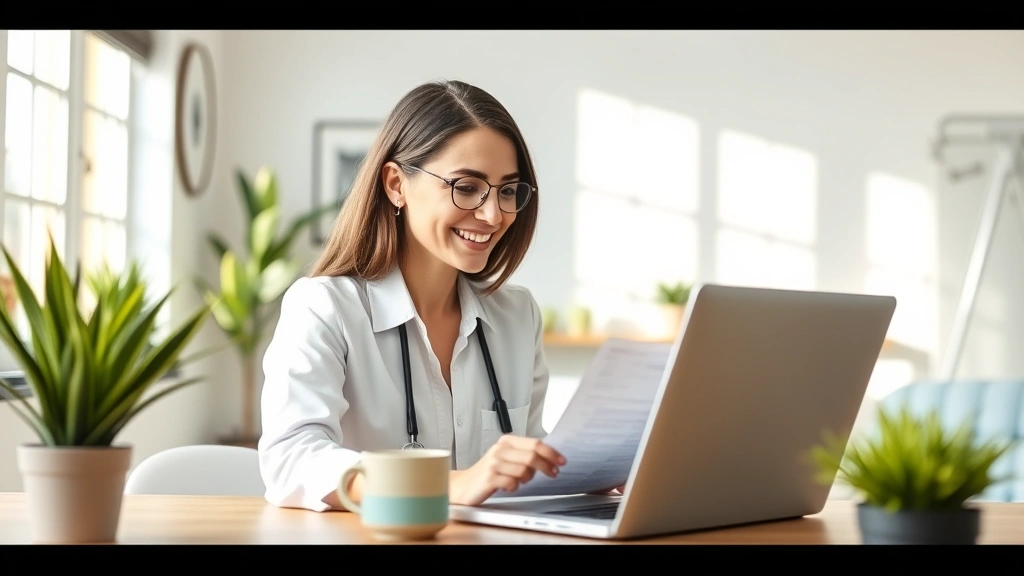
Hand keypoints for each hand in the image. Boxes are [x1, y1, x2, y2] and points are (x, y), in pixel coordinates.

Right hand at [450, 435, 564, 505]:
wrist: (463, 486)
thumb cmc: (488, 473)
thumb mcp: (506, 459)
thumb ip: (524, 455)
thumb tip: (549, 458)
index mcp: (506, 442)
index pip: (534, 443)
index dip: (551, 453)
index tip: (562, 461)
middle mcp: (499, 450)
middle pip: (532, 456)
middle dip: (547, 466)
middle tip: (553, 474)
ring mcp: (493, 463)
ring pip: (524, 470)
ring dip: (527, 478)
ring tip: (521, 481)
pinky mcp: (489, 478)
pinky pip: (512, 483)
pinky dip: (515, 487)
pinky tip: (509, 487)